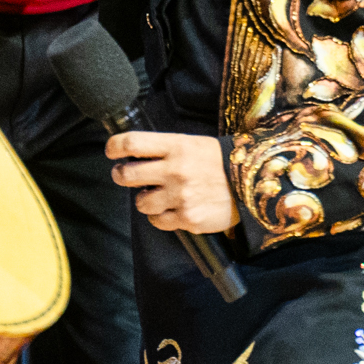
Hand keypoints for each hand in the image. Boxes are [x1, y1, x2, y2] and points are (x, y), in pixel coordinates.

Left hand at [107, 129, 235, 234]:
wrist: (251, 183)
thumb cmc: (219, 162)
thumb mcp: (192, 143)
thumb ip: (164, 149)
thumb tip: (134, 155)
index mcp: (176, 146)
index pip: (132, 143)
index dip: (115, 147)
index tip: (113, 151)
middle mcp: (175, 170)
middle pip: (126, 174)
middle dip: (121, 175)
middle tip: (125, 175)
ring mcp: (180, 196)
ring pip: (140, 202)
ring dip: (145, 199)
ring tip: (159, 195)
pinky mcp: (187, 218)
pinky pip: (157, 221)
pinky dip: (161, 216)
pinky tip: (172, 208)